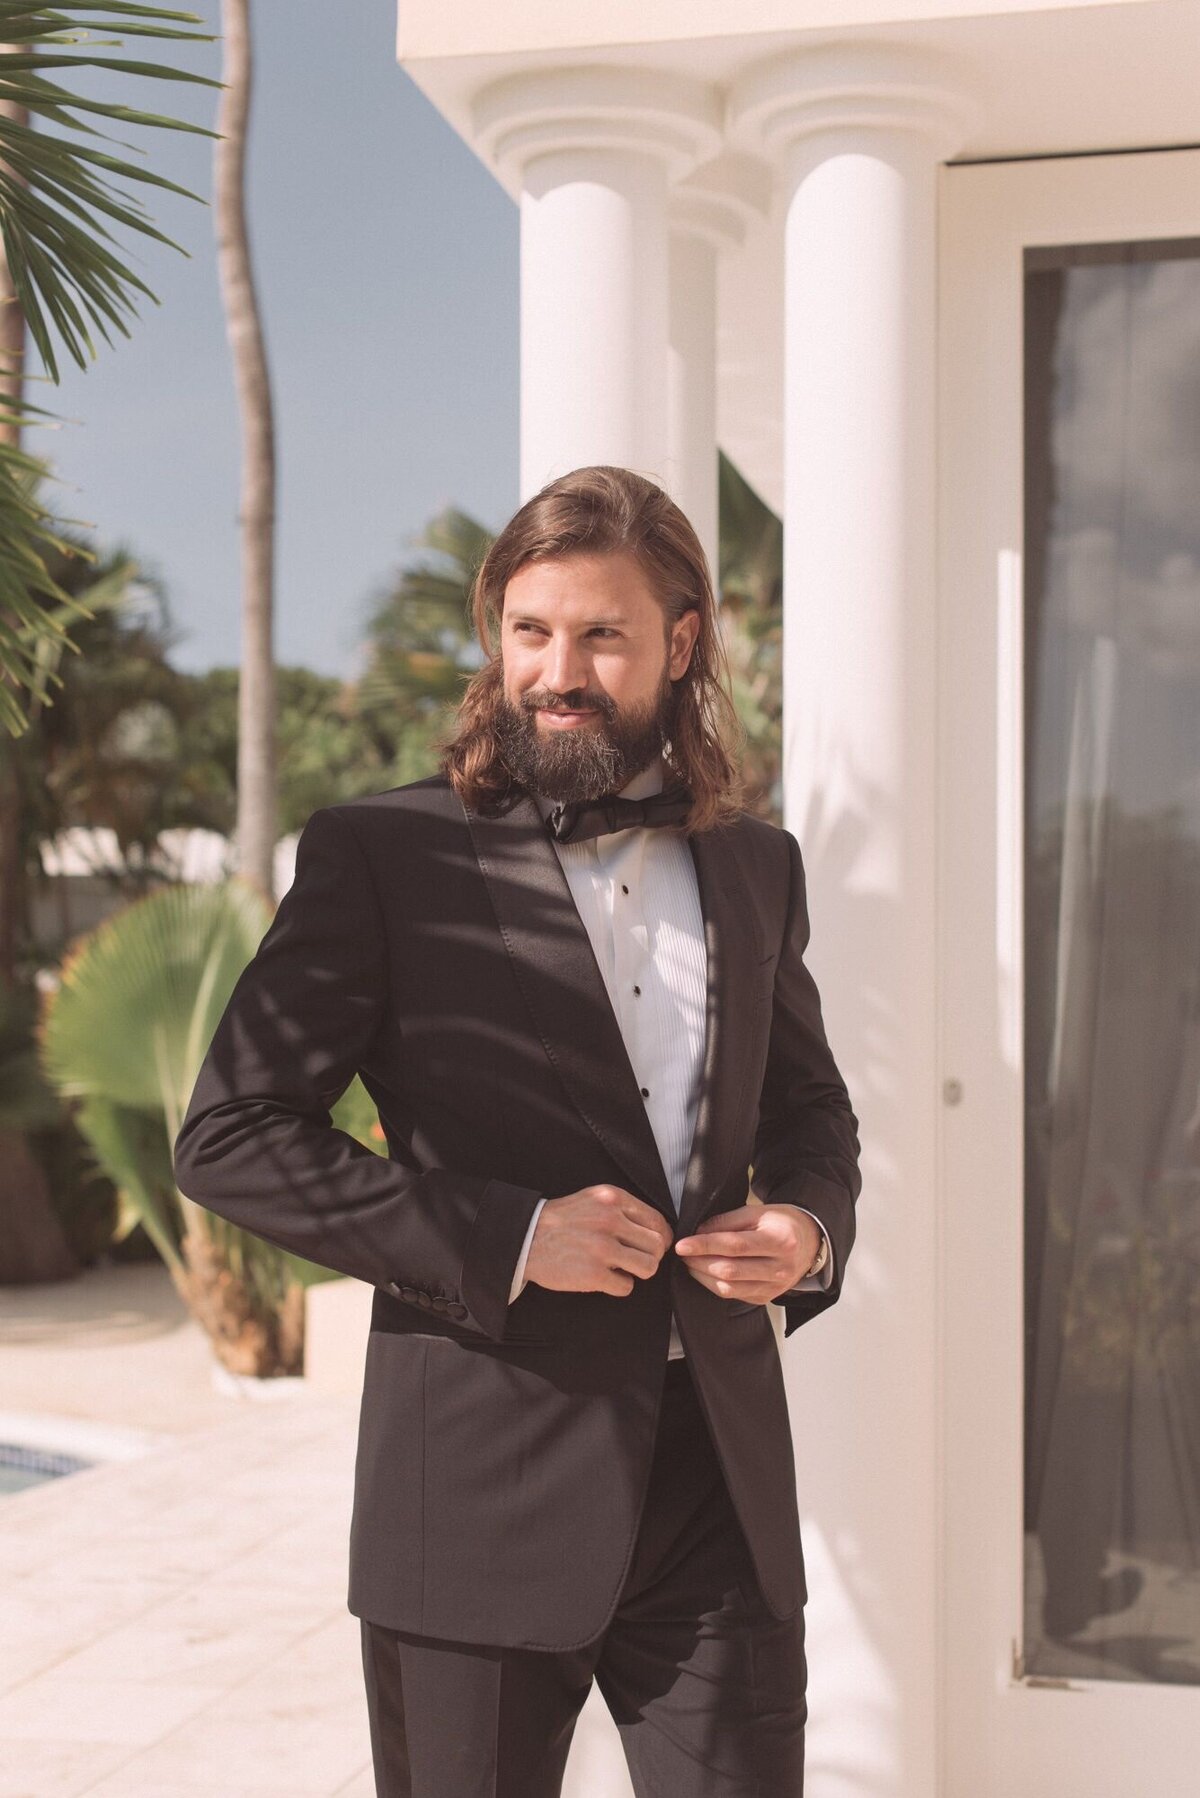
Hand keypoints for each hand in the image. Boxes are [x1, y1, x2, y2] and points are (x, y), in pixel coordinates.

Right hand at [525, 1184, 673, 1296]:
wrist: (526, 1238)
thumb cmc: (562, 1221)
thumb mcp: (593, 1200)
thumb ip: (622, 1210)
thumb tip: (657, 1232)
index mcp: (613, 1199)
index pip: (657, 1222)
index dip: (660, 1238)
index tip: (654, 1247)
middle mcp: (610, 1220)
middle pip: (657, 1246)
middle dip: (649, 1256)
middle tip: (635, 1260)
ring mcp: (602, 1248)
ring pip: (648, 1267)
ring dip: (637, 1272)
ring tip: (621, 1269)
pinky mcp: (593, 1273)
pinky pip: (626, 1286)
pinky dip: (618, 1285)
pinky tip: (604, 1277)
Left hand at [674, 1203, 820, 1303]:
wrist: (810, 1242)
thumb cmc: (782, 1224)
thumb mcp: (758, 1212)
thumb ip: (728, 1221)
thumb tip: (698, 1232)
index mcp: (780, 1241)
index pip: (735, 1246)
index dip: (705, 1246)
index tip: (682, 1244)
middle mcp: (779, 1269)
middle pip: (730, 1270)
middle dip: (699, 1262)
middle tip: (683, 1252)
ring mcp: (774, 1287)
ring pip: (729, 1288)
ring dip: (703, 1276)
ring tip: (691, 1262)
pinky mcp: (766, 1298)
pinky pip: (734, 1295)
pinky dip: (714, 1284)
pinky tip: (706, 1272)